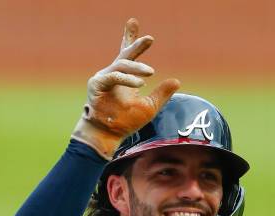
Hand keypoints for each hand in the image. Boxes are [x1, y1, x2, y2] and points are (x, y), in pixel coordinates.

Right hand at [73, 18, 179, 158]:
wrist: (109, 135)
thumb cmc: (126, 122)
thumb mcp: (150, 107)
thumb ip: (162, 94)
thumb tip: (177, 81)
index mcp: (125, 78)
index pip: (128, 54)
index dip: (130, 38)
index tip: (133, 21)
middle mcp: (113, 74)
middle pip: (125, 54)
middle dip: (136, 44)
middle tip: (150, 39)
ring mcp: (104, 78)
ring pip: (122, 64)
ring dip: (137, 67)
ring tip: (151, 72)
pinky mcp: (97, 85)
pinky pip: (113, 76)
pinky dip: (127, 79)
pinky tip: (140, 83)